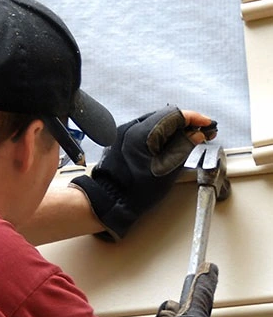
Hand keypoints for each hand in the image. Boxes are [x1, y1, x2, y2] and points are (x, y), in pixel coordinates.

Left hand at [69, 107, 217, 240]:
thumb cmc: (136, 192)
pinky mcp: (120, 140)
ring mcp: (123, 132)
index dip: (195, 118)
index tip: (207, 124)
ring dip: (173, 129)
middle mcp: (131, 127)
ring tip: (188, 139)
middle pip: (165, 116)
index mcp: (142, 132)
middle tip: (201, 132)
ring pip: (155, 123)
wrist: (110, 201)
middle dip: (185, 123)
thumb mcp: (167, 170)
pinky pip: (144, 130)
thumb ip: (184, 147)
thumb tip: (196, 134)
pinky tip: (170, 143)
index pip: (175, 115)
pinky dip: (159, 134)